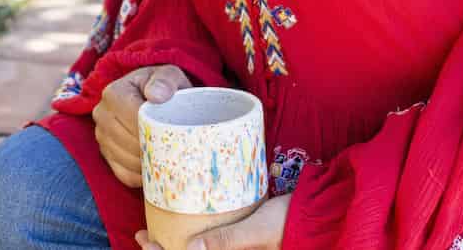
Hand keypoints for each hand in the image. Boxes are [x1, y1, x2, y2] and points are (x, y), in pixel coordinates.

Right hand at [91, 64, 191, 186]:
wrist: (154, 98)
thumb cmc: (163, 87)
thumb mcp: (169, 75)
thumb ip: (165, 80)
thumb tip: (156, 95)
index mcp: (113, 93)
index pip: (132, 119)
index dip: (153, 130)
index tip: (174, 135)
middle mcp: (101, 114)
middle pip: (128, 142)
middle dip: (152, 148)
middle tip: (175, 151)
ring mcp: (101, 136)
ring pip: (125, 160)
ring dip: (148, 164)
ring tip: (168, 160)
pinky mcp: (106, 155)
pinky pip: (123, 174)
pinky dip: (142, 176)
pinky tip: (156, 168)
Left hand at [135, 193, 289, 249]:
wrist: (320, 215)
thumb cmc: (291, 223)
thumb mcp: (258, 231)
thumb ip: (227, 241)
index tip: (145, 242)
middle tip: (142, 236)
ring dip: (176, 248)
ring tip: (155, 233)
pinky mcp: (240, 245)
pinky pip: (211, 247)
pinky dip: (194, 242)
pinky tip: (184, 228)